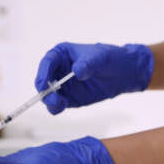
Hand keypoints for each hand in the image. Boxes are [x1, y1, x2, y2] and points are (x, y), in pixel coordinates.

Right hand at [35, 42, 152, 113]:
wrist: (122, 74)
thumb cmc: (109, 59)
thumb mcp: (101, 58)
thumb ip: (88, 64)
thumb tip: (77, 71)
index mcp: (61, 55)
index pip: (47, 63)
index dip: (42, 74)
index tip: (43, 85)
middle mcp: (57, 70)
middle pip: (43, 82)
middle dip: (45, 92)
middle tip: (54, 99)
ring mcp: (61, 85)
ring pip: (47, 96)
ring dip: (50, 101)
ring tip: (61, 104)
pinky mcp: (67, 98)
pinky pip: (56, 105)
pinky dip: (56, 108)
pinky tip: (62, 106)